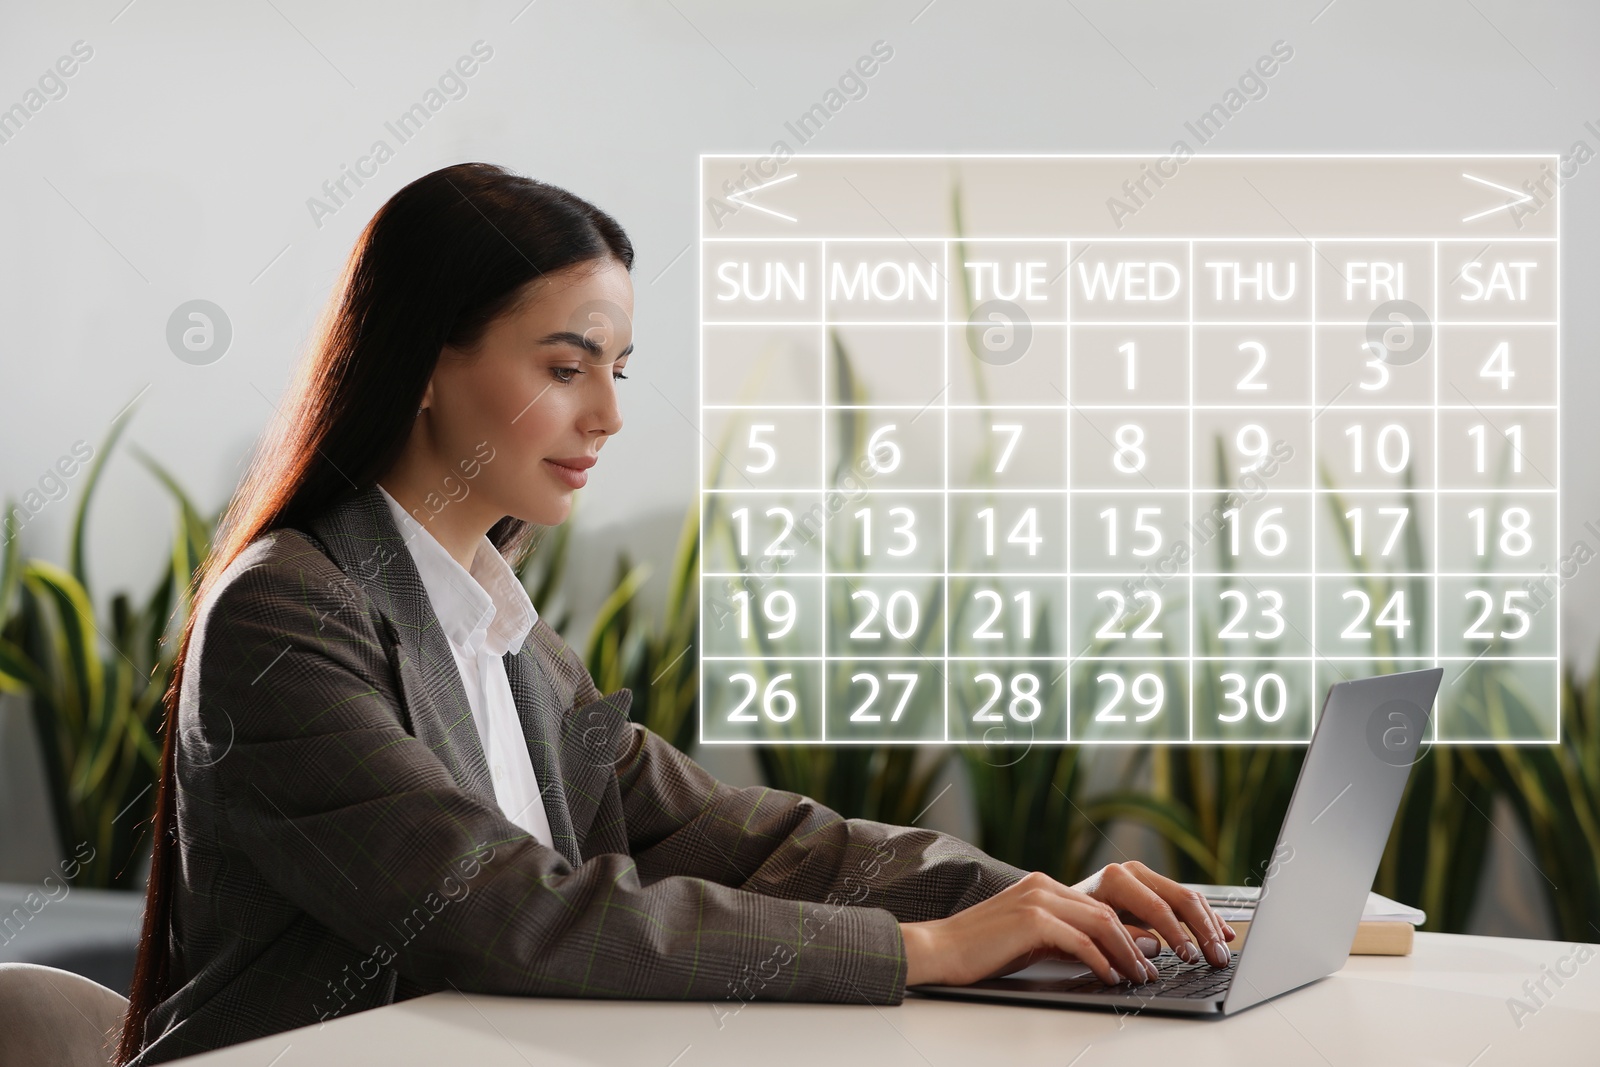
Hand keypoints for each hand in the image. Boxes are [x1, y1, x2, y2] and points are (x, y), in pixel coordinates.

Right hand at [899, 864, 1236, 988]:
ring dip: (1128, 952)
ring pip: (1101, 922)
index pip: (1102, 906)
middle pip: (1110, 911)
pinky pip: (1080, 940)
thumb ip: (1069, 939)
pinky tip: (1111, 977)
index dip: (1134, 928)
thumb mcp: (1033, 941)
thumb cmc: (982, 950)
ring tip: (1141, 975)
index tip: (1154, 952)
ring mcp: (1038, 899)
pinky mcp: (1032, 919)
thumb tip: (1115, 951)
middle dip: (1140, 940)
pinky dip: (1101, 960)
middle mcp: (1046, 886)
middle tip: (1157, 966)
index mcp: (1046, 887)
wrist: (939, 949)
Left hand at [1071, 860, 1236, 968]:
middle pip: (1181, 899)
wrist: (1060, 909)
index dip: (1177, 934)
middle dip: (1203, 931)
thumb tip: (1154, 947)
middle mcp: (1133, 872)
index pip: (1157, 907)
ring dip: (1210, 927)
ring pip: (1189, 899)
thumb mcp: (1090, 932)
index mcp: (1116, 879)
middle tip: (1216, 959)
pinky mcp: (1155, 889)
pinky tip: (1222, 934)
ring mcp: (1146, 878)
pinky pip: (1188, 901)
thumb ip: (1121, 937)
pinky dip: (1207, 918)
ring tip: (1222, 953)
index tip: (1191, 958)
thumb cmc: (1072, 923)